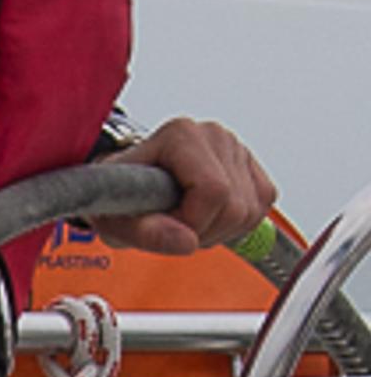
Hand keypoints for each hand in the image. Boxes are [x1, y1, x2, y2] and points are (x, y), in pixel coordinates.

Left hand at [92, 116, 275, 255]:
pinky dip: (238, 224)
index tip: (165, 224)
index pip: (213, 191)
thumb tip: (186, 241)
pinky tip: (208, 215)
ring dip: (219, 230)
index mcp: (180, 134)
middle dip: (205, 231)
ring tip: (187, 218)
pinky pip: (262, 208)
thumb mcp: (115, 219)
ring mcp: (234, 148)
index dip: (192, 223)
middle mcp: (211, 134)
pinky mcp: (250, 165)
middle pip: (235, 206)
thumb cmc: (119, 196)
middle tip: (174, 224)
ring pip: (250, 212)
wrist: (126, 184)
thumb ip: (144, 232)